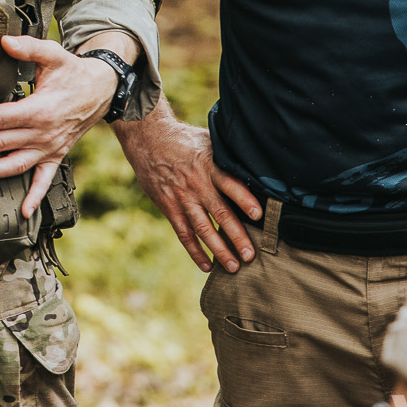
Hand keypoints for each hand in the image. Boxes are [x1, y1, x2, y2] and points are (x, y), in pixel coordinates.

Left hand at [0, 35, 118, 216]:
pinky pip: (45, 181)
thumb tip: (3, 41)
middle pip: (0, 142)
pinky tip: (24, 212)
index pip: (0, 117)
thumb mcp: (53, 54)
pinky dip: (35, 197)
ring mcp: (49, 148)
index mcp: (40, 110)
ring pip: (15, 165)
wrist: (102, 89)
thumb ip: (28, 47)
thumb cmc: (74, 72)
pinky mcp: (55, 156)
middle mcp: (43, 134)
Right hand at [115, 110, 261, 272]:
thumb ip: (227, 156)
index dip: (244, 199)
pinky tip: (207, 266)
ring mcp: (182, 198)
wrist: (148, 139)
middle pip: (220, 213)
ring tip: (234, 267)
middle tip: (250, 255)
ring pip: (203, 229)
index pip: (230, 184)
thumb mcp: (208, 140)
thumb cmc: (185, 140)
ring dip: (219, 250)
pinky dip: (195, 251)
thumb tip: (256, 164)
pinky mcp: (169, 208)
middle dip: (237, 236)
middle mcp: (197, 185)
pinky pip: (184, 234)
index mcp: (209, 166)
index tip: (258, 215)